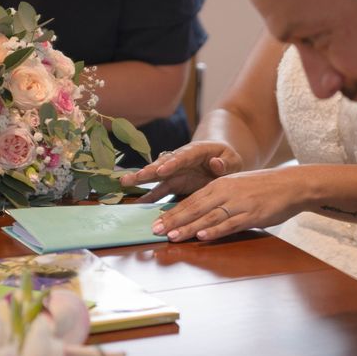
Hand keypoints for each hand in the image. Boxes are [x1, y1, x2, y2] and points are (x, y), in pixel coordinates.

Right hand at [120, 141, 243, 201]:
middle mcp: (181, 160)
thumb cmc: (228, 159)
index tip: (161, 170)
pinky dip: (148, 196)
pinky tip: (136, 204)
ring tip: (124, 183)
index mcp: (197, 151)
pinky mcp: (173, 182)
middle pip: (164, 164)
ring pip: (156, 175)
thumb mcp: (232, 160)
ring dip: (141, 180)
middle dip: (149, 170)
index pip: (183, 156)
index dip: (172, 163)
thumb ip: (226, 163)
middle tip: (134, 177)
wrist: (222, 160)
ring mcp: (175, 171)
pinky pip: (159, 189)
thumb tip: (216, 164)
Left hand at [151, 167, 306, 241]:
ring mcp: (239, 203)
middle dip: (174, 220)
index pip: (191, 199)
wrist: (292, 184)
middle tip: (155, 231)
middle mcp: (226, 192)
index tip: (156, 222)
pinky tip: (203, 236)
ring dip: (190, 227)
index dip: (172, 212)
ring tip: (173, 237)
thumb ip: (218, 198)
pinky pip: (231, 223)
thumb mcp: (236, 186)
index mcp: (220, 184)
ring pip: (209, 216)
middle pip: (195, 207)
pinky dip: (216, 230)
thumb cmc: (263, 187)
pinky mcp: (252, 215)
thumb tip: (198, 214)